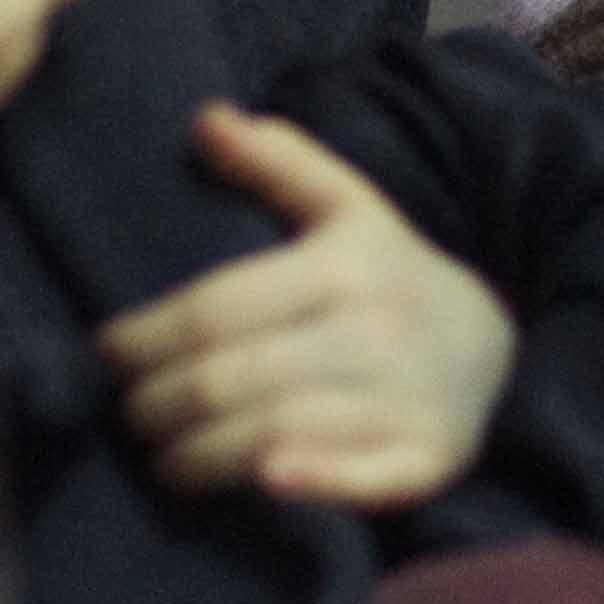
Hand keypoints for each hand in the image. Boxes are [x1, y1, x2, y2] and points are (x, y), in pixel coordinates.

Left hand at [99, 104, 518, 508]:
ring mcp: (405, 398)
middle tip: (127, 418)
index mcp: (344, 265)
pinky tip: (260, 485)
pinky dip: (315, 483)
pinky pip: (365, 478)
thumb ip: (279, 162)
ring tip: (163, 462)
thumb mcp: (350, 208)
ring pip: (276, 432)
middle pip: (233, 377)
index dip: (146, 337)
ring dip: (201, 457)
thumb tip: (205, 117)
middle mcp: (375, 330)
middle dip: (160, 406)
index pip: (217, 308)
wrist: (497, 350)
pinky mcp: (429, 458)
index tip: (106, 355)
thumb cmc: (393, 278)